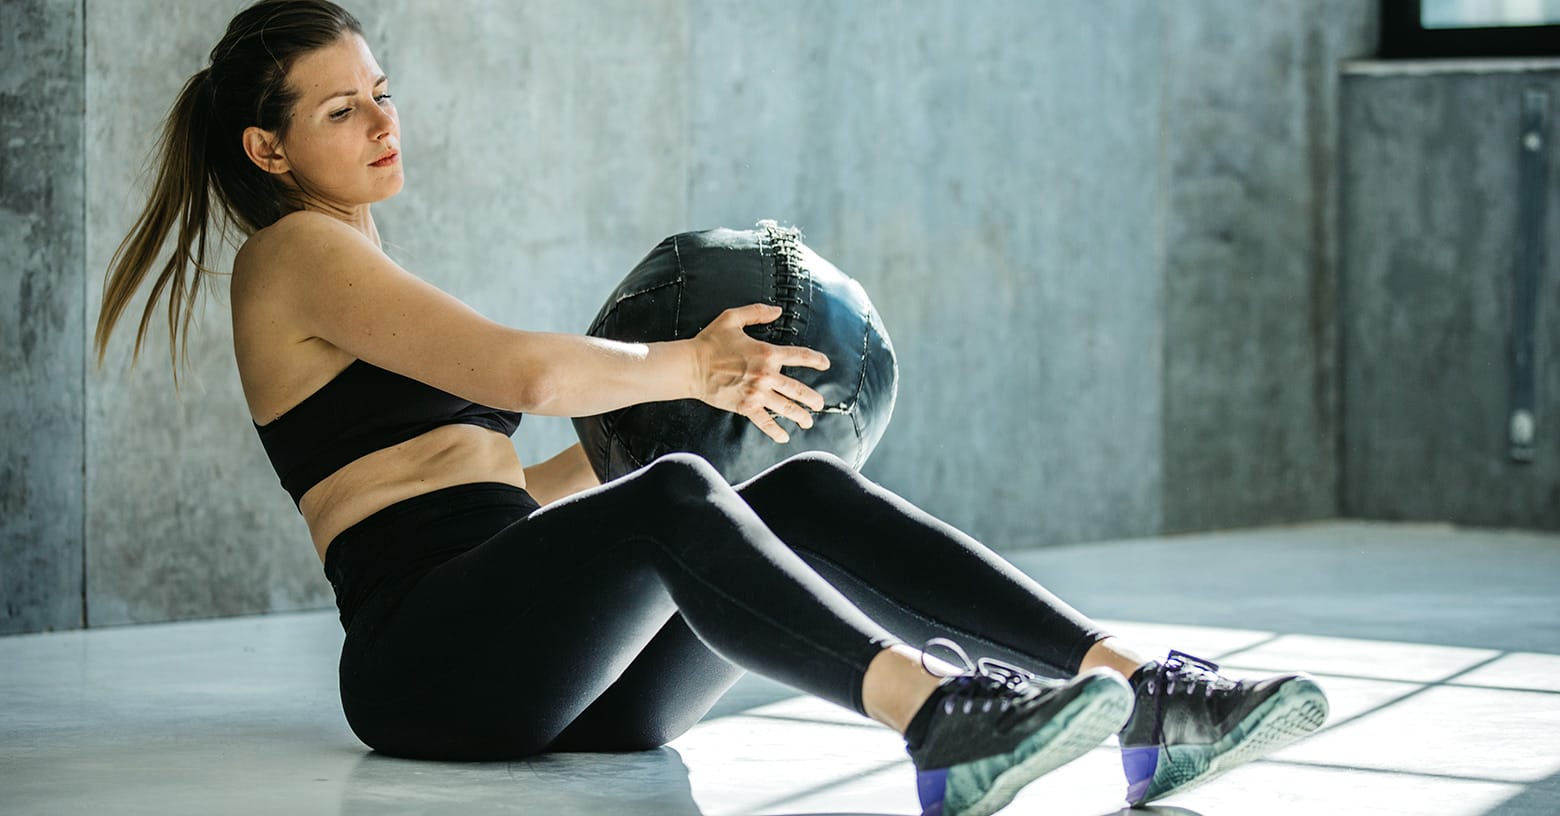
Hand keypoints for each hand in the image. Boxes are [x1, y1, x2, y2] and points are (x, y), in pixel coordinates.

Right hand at [690, 303, 830, 442]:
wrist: (691, 366)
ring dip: (800, 416)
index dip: (816, 360)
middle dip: (812, 398)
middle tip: (819, 404)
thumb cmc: (710, 342)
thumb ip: (757, 312)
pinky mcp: (745, 406)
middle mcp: (766, 375)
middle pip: (797, 389)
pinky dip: (775, 431)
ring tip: (808, 422)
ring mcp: (757, 393)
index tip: (825, 364)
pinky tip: (784, 437)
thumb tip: (777, 310)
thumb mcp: (733, 318)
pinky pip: (764, 421)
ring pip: (785, 408)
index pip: (800, 356)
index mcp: (767, 353)